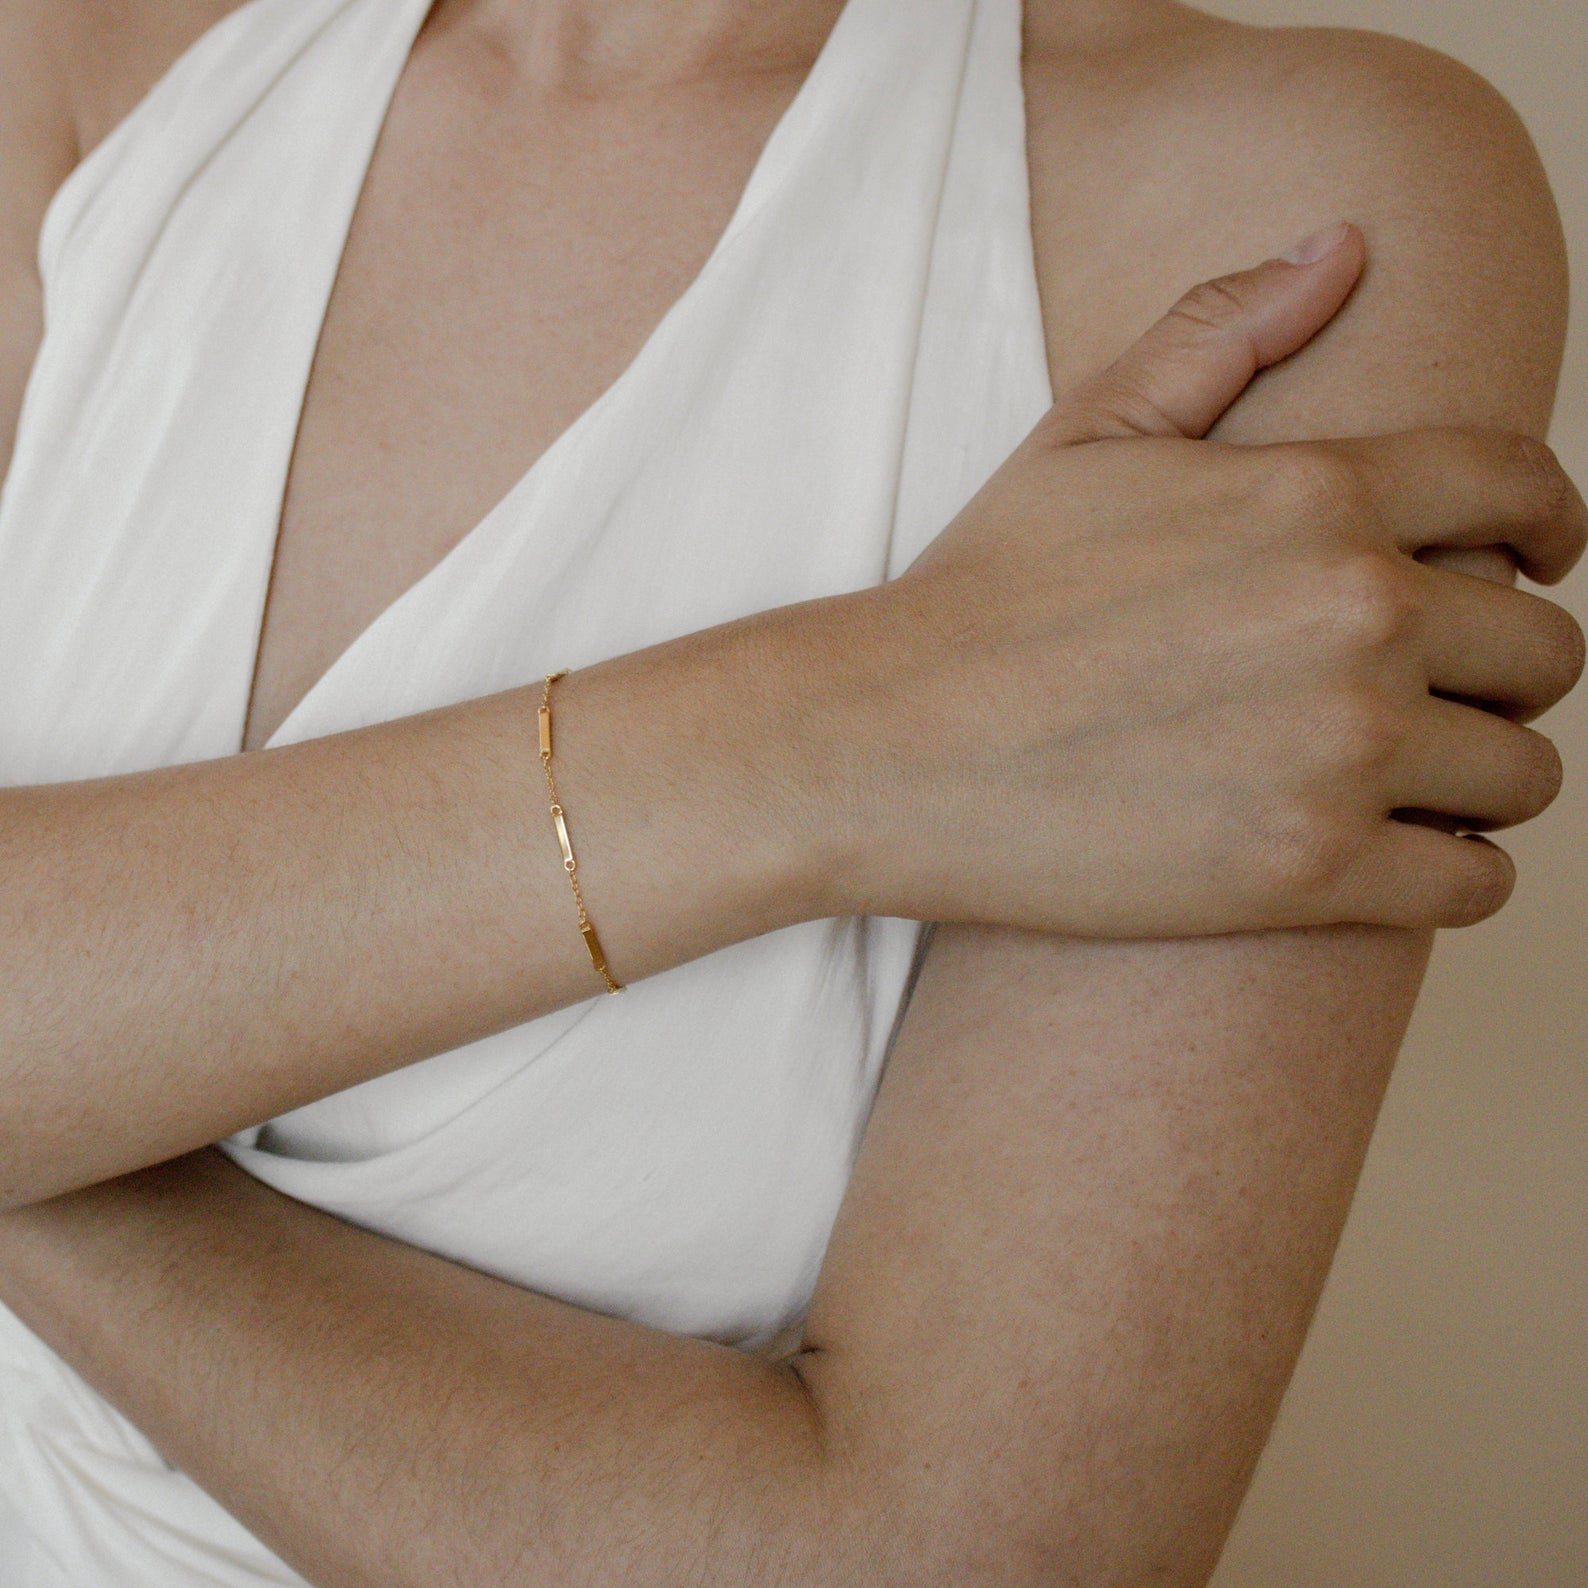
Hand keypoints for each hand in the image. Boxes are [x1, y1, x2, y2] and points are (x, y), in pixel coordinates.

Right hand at [831, 225, 1585, 935]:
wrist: (888, 746)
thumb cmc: (982, 594)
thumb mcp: (1089, 433)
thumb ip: (1223, 328)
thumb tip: (1345, 243)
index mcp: (1319, 494)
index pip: (1524, 492)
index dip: (1551, 527)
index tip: (1538, 562)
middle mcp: (1358, 615)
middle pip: (1543, 649)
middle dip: (1505, 669)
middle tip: (1442, 694)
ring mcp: (1340, 752)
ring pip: (1521, 773)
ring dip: (1484, 776)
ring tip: (1418, 782)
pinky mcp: (1309, 872)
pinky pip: (1474, 881)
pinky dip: (1458, 871)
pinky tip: (1402, 855)